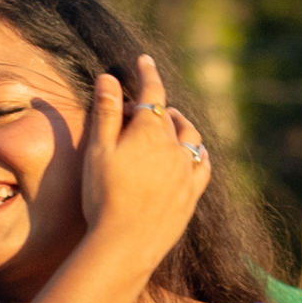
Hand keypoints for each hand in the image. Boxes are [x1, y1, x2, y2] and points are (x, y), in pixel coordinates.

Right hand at [75, 56, 211, 267]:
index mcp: (149, 131)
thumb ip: (106, 112)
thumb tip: (109, 77)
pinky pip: (203, 165)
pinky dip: (199, 152)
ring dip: (181, 125)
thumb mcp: (98, 150)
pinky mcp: (192, 194)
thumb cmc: (104, 195)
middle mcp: (174, 146)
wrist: (125, 243)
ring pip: (191, 137)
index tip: (144, 59)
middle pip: (169, 116)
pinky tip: (194, 153)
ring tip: (171, 124)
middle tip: (142, 110)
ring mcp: (186, 171)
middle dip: (159, 106)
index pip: (152, 92)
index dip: (147, 74)